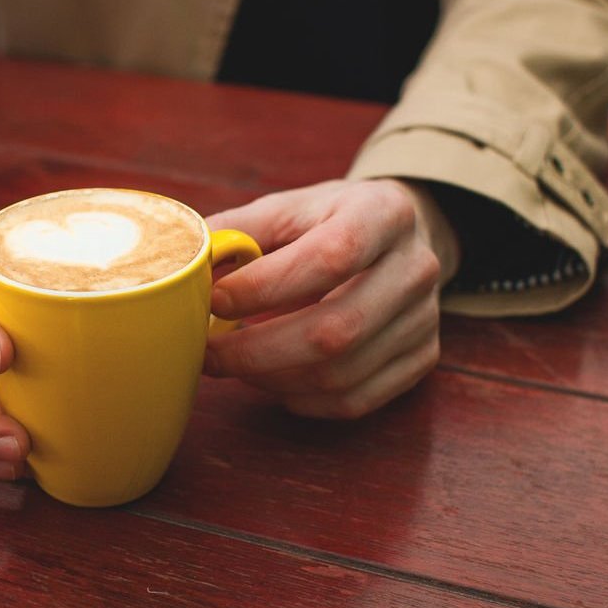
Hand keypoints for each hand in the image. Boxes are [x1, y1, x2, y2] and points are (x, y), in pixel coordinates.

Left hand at [204, 179, 458, 418]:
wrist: (400, 236)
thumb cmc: (330, 221)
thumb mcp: (289, 208)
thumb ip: (237, 231)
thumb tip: (181, 263)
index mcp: (383, 213)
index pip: (330, 258)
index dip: (265, 287)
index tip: (214, 300)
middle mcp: (417, 267)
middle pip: (337, 329)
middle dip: (257, 350)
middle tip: (208, 352)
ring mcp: (426, 319)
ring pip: (343, 374)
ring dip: (272, 378)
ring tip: (232, 364)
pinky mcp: (422, 358)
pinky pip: (355, 400)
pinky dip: (302, 399)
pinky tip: (271, 379)